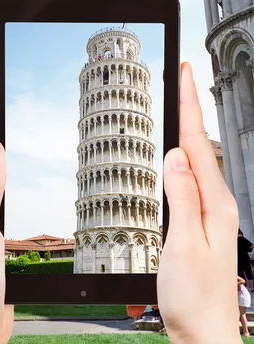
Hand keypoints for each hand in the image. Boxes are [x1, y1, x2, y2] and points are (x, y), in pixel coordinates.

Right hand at [128, 63, 240, 343]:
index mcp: (215, 203)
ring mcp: (210, 211)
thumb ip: (181, 197)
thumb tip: (174, 155)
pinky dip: (181, 157)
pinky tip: (175, 153)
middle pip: (198, 145)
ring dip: (185, 129)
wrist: (204, 332)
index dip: (189, 106)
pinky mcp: (200, 220)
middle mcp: (217, 202)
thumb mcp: (183, 244)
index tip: (184, 75)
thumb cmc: (194, 296)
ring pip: (195, 160)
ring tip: (176, 104)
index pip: (196, 143)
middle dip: (188, 108)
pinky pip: (190, 179)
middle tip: (179, 78)